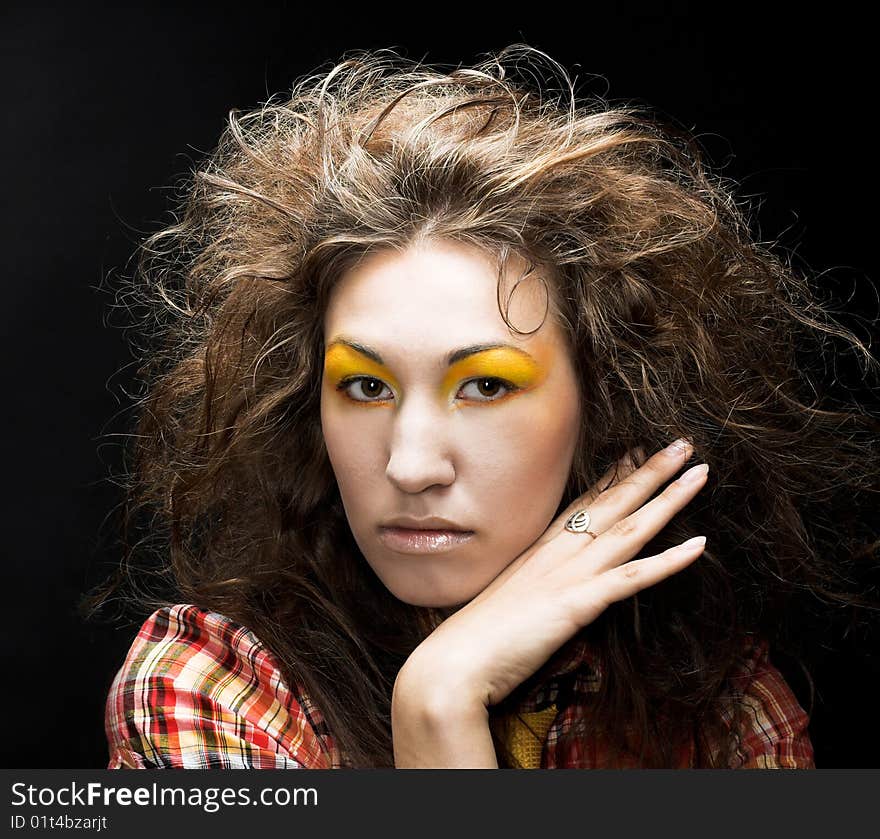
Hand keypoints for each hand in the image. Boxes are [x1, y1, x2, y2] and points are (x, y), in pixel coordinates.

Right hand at [395, 439, 708, 710]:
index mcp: (541, 550)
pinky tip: (699, 544)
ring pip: (630, 528)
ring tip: (699, 472)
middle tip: (682, 445)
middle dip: (651, 471)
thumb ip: (532, 587)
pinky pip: (632, 577)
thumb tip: (545, 587)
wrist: (454, 662)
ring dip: (668, 498)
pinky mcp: (578, 603)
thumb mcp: (507, 599)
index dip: (615, 476)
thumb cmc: (475, 638)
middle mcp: (559, 553)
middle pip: (614, 503)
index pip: (584, 503)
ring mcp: (570, 574)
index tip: (636, 452)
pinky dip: (668, 561)